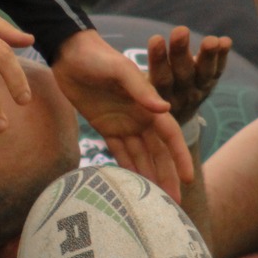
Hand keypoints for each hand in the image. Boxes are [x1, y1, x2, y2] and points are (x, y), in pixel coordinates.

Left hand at [51, 31, 191, 195]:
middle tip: (174, 205)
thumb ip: (141, 89)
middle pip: (158, 153)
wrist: (70, 53)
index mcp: (149, 104)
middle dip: (167, 177)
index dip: (179, 157)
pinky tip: (131, 188)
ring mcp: (124, 124)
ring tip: (155, 204)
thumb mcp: (119, 69)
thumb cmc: (97, 56)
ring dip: (149, 178)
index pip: (170, 135)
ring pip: (141, 157)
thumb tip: (165, 109)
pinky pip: (119, 153)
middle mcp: (141, 117)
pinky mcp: (106, 128)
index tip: (188, 178)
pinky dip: (127, 169)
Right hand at [145, 25, 230, 124]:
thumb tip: (145, 95)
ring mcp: (196, 90)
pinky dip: (221, 57)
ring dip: (208, 56)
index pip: (159, 79)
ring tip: (213, 40)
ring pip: (204, 73)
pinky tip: (227, 41)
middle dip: (181, 51)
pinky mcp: (208, 82)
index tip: (155, 38)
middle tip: (180, 30)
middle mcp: (180, 96)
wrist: (162, 123)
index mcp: (159, 99)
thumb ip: (138, 91)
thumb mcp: (131, 97)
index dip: (159, 60)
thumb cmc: (135, 101)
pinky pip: (216, 71)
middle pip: (182, 73)